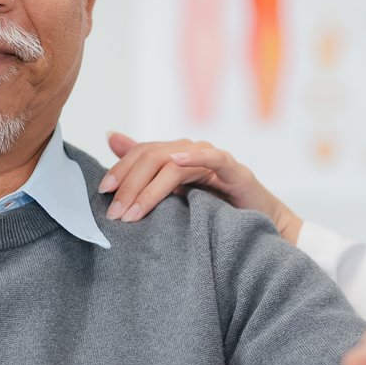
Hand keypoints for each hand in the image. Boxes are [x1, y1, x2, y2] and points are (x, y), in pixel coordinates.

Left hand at [100, 132, 301, 239]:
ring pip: (173, 163)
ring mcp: (213, 159)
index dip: (120, 169)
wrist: (261, 227)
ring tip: (133, 211)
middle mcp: (191, 152)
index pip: (140, 154)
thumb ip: (145, 170)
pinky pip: (213, 158)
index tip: (103, 192)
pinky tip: (177, 161)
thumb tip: (111, 137)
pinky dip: (194, 157)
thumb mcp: (174, 195)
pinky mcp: (235, 171)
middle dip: (129, 184)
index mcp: (175, 156)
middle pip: (151, 157)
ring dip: (149, 188)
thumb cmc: (217, 210)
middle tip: (115, 212)